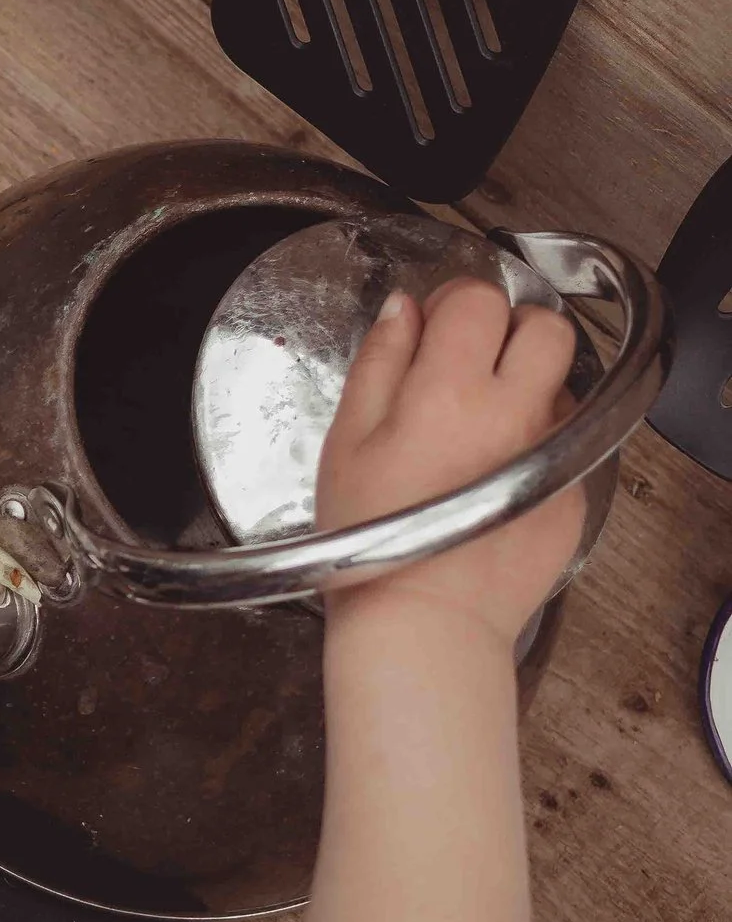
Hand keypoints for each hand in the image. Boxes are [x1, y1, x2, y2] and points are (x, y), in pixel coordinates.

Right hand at [316, 279, 581, 650]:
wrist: (424, 620)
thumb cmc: (373, 540)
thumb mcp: (346, 443)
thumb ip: (377, 364)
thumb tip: (402, 310)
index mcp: (448, 390)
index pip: (478, 301)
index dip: (455, 303)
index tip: (437, 324)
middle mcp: (514, 411)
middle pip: (548, 328)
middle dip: (512, 330)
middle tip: (474, 360)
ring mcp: (553, 449)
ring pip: (564, 380)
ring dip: (530, 383)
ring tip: (485, 420)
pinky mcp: (575, 488)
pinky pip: (566, 438)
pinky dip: (537, 438)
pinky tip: (496, 472)